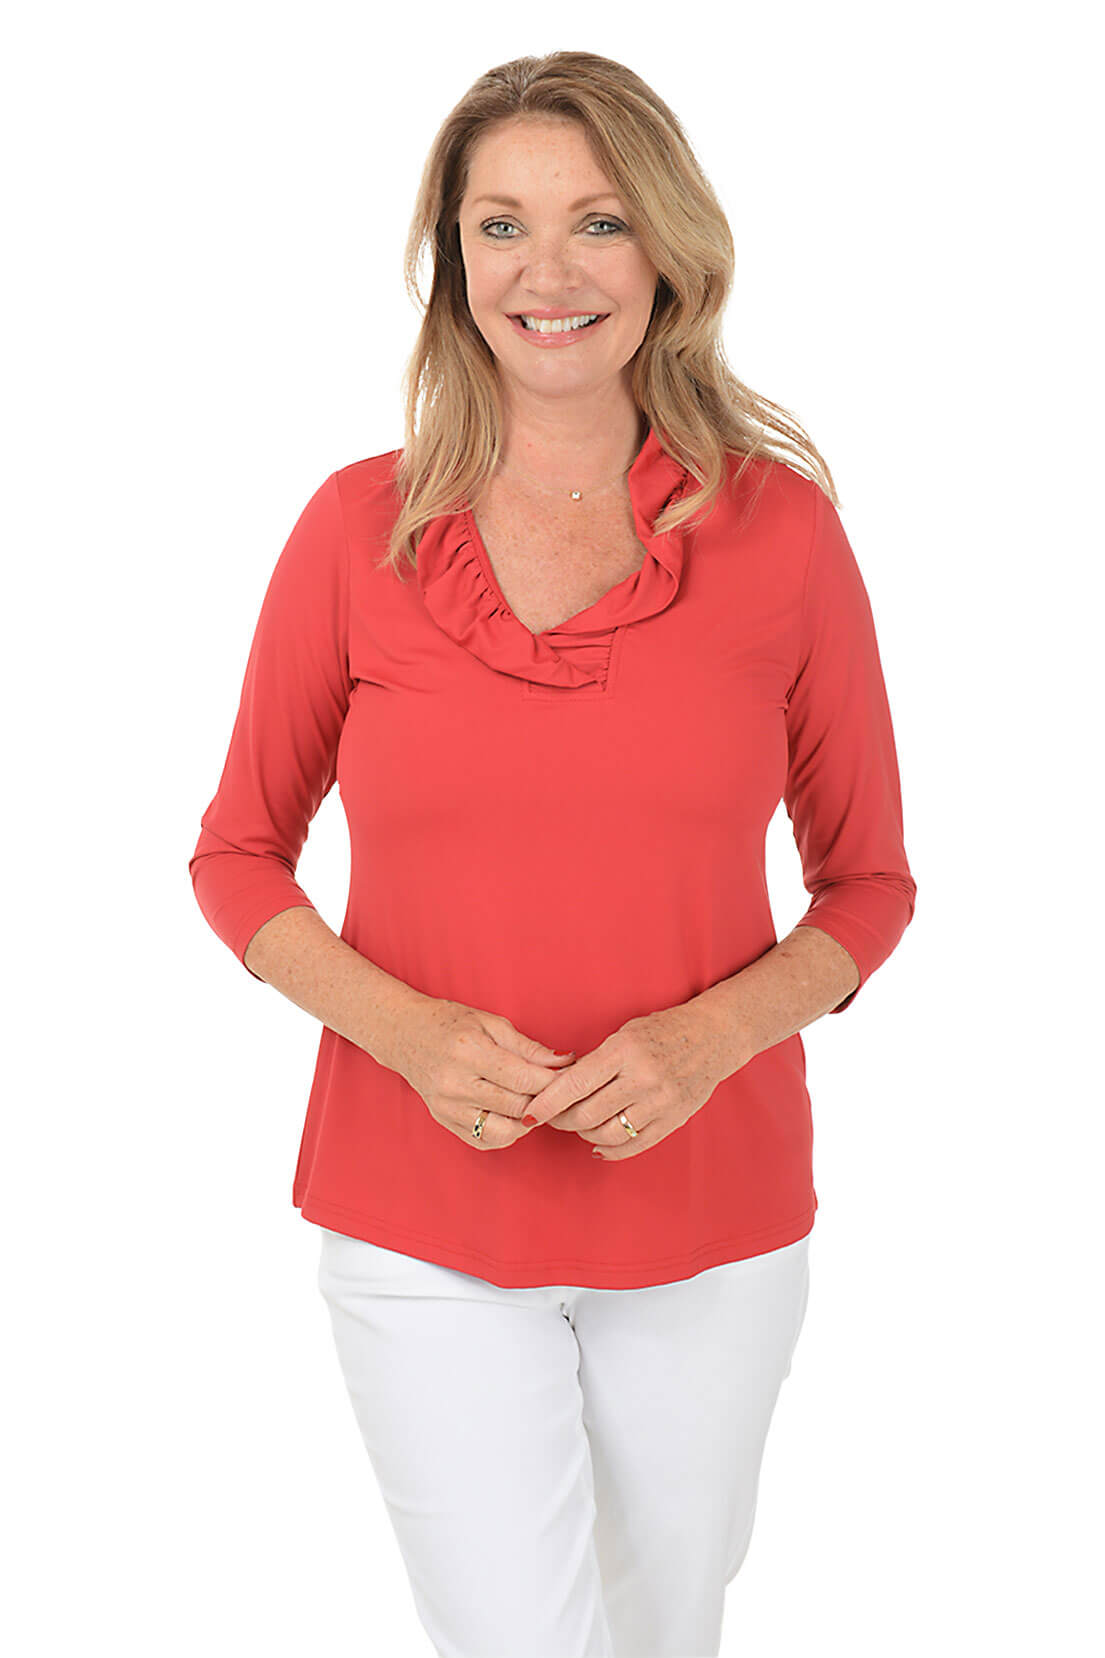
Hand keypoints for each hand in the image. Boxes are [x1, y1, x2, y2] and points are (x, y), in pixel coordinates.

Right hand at [387, 995, 575, 1149]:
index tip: (569, 1077)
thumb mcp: (491, 1023)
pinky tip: (511, 1115)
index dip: (552, 1081)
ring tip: (532, 1103)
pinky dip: (506, 1133)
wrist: (405, 1034)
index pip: (523, 1077)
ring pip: (504, 1132)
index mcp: (469, 1051)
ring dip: (526, 1122)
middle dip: (544, 1100)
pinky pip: (485, 1142)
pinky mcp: (444, 1121)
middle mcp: (455, 1083)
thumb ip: (528, 1047)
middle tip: (558, 1092)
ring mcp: (447, 1107)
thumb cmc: (451, 1023)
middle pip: (516, 1106)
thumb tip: (565, 1063)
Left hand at [522, 1002, 737, 1160]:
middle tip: (552, 1118)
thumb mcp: (625, 1035)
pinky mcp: (673, 1119)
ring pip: (607, 1133)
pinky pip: (634, 1145)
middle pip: (587, 1114)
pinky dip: (610, 1149)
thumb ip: (596, 1062)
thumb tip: (559, 1088)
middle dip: (562, 1120)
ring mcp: (660, 1102)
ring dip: (585, 1133)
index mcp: (625, 1051)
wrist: (713, 1037)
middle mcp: (642, 1078)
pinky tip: (599, 1143)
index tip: (530, 1113)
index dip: (548, 1103)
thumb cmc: (662, 1031)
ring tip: (579, 1125)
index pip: (575, 1084)